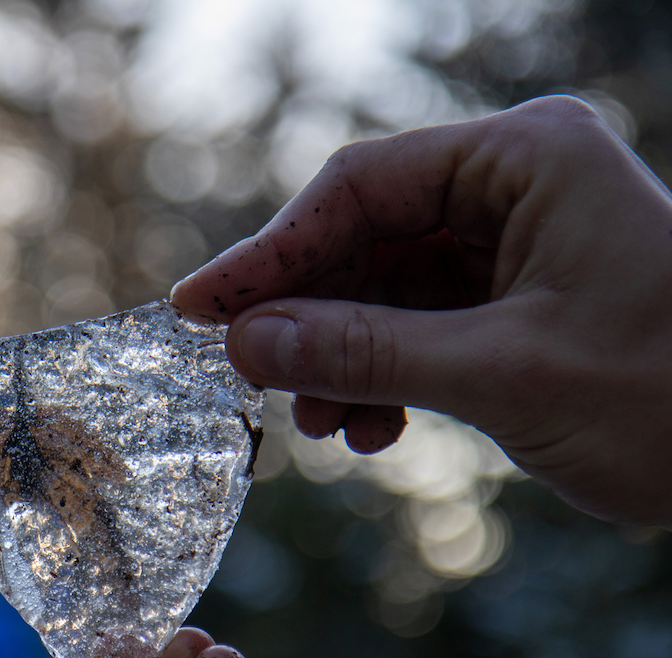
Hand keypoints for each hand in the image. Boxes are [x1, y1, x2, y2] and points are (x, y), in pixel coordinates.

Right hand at [171, 95, 671, 526]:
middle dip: (308, 316)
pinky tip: (372, 428)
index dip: (270, 253)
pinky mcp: (518, 299)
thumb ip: (366, 351)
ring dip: (341, 356)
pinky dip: (384, 375)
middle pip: (364, 237)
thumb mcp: (504, 374)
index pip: (358, 188)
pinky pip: (420, 324)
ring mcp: (518, 242)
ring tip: (321, 424)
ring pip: (385, 287)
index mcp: (527, 159)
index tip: (199, 309)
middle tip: (252, 378)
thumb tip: (247, 342)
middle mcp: (518, 185)